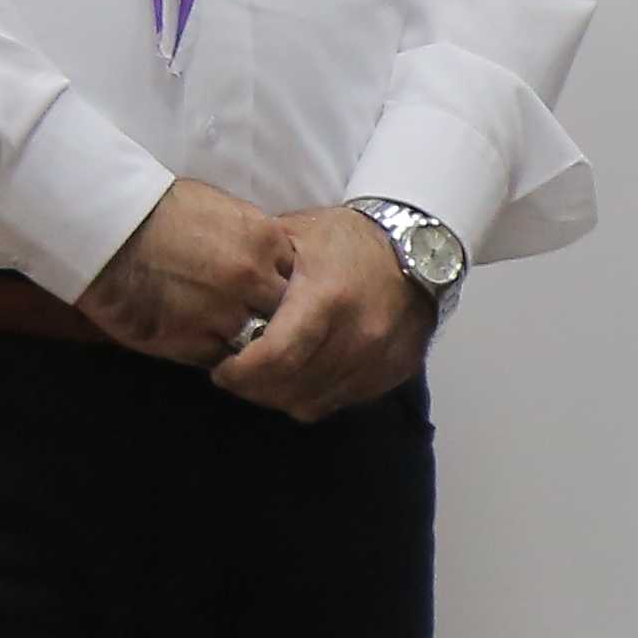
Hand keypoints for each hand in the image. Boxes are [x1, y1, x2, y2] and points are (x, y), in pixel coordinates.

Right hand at [77, 176, 295, 365]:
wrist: (106, 227)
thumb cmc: (156, 209)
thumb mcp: (221, 210)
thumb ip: (253, 240)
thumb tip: (268, 261)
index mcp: (265, 240)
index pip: (296, 278)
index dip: (280, 288)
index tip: (265, 293)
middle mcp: (252, 278)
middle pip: (283, 313)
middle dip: (271, 318)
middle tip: (251, 319)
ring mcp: (224, 312)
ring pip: (256, 342)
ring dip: (244, 342)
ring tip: (226, 335)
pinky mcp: (192, 341)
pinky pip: (220, 359)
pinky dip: (216, 356)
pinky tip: (202, 343)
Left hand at [212, 205, 435, 419]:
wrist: (421, 245)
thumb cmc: (348, 239)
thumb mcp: (295, 235)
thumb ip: (258, 269)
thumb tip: (215, 299)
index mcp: (329, 298)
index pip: (275, 359)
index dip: (240, 373)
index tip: (222, 368)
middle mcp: (360, 334)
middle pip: (290, 387)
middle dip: (253, 387)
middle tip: (237, 374)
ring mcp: (381, 357)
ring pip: (312, 402)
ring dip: (281, 395)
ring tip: (267, 375)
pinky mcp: (395, 372)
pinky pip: (339, 402)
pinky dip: (313, 394)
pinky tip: (302, 375)